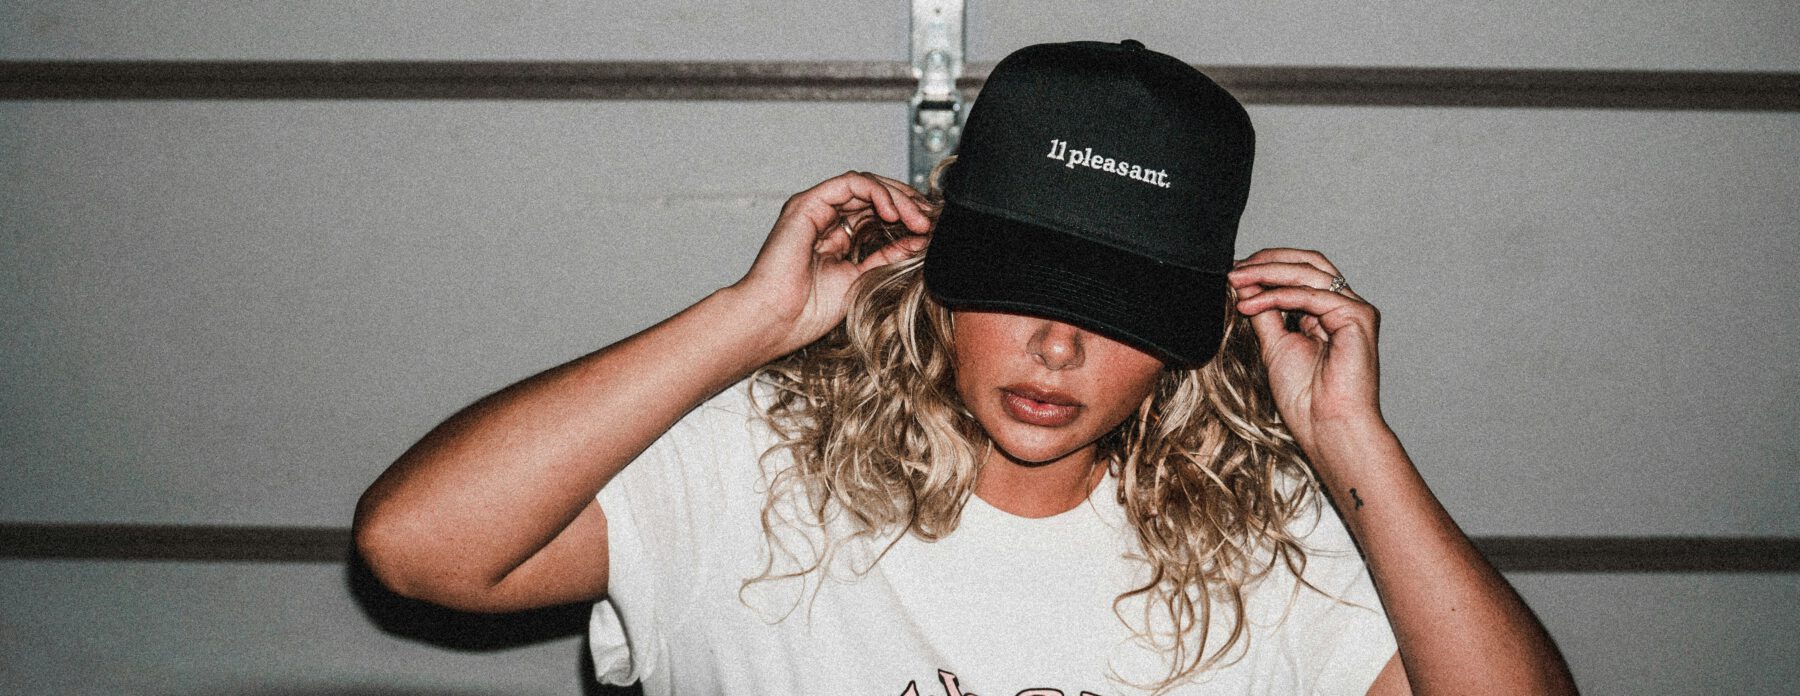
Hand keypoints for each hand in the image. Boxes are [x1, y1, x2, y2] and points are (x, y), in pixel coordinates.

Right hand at [731, 171, 934, 356]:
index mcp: (835, 237)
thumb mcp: (863, 279)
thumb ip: (888, 256)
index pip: (877, 213)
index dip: (907, 216)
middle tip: (931, 220)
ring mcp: (815, 208)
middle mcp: (825, 218)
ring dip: (897, 198)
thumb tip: (920, 240)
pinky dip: (877, 193)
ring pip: (866, 185)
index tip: (931, 230)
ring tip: (918, 218)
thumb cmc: (807, 311)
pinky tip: (894, 213)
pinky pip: (851, 184)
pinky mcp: (808, 203)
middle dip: (907, 204)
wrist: (776, 321)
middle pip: (874, 195)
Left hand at [1227, 248, 1383, 455]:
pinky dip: (1277, 296)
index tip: (1233, 272)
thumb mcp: (1274, 344)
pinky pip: (1311, 296)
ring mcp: (1354, 310)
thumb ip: (1264, 310)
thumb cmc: (1306, 398)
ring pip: (1308, 273)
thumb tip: (1244, 282)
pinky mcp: (1358, 317)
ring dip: (1266, 274)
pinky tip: (1252, 303)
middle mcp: (1345, 307)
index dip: (1266, 266)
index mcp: (1329, 312)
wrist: (1326, 426)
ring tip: (1236, 280)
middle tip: (1233, 269)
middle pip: (1308, 263)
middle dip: (1267, 261)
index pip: (1300, 272)